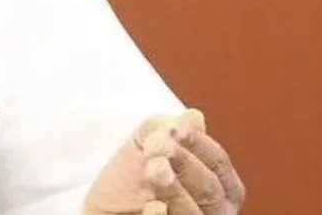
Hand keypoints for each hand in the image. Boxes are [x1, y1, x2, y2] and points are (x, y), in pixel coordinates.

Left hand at [81, 109, 246, 214]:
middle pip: (210, 189)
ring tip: (154, 168)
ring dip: (175, 190)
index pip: (218, 163)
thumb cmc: (129, 179)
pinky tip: (153, 207)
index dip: (198, 143)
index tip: (173, 129)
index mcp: (220, 187)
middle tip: (157, 146)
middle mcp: (213, 213)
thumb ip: (163, 128)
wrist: (101, 211)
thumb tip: (193, 117)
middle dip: (185, 164)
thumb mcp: (142, 146)